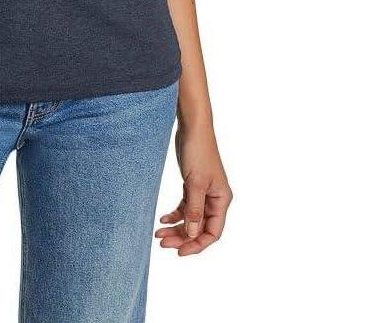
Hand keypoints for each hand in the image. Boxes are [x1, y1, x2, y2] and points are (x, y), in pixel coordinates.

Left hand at [155, 122, 232, 255]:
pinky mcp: (192, 185)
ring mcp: (204, 193)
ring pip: (191, 219)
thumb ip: (194, 210)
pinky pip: (186, 207)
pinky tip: (163, 219)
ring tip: (158, 234)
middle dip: (182, 237)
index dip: (197, 245)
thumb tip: (193, 235)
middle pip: (200, 228)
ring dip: (176, 227)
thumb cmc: (198, 152)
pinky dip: (175, 214)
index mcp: (221, 200)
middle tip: (162, 243)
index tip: (179, 252)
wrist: (192, 128)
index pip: (213, 233)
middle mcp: (215, 199)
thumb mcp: (195, 183)